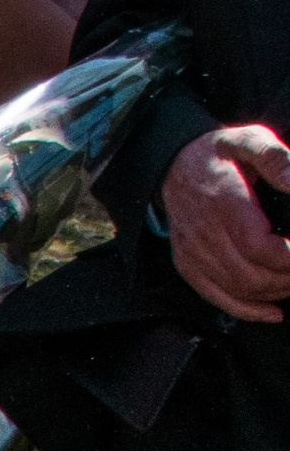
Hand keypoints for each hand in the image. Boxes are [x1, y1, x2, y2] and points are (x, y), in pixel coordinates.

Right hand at [164, 123, 289, 323]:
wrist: (172, 165)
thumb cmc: (217, 154)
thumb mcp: (248, 139)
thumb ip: (275, 158)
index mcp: (222, 202)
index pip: (259, 246)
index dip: (289, 259)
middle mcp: (204, 233)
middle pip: (252, 275)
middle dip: (287, 279)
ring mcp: (193, 253)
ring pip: (238, 290)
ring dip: (274, 293)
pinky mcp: (188, 266)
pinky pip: (217, 298)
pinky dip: (248, 311)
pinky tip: (272, 311)